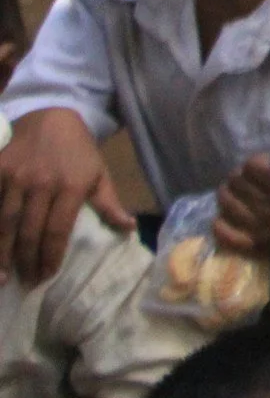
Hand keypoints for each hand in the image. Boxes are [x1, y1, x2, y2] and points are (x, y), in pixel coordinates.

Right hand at [0, 108, 129, 283]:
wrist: (51, 114)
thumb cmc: (78, 150)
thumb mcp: (99, 173)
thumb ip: (109, 204)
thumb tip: (128, 228)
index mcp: (70, 186)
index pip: (57, 231)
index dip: (49, 257)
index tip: (45, 277)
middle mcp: (41, 183)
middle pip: (29, 232)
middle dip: (25, 261)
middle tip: (24, 283)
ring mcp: (14, 176)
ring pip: (4, 222)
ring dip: (2, 252)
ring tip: (2, 277)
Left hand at [211, 148, 269, 257]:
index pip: (252, 168)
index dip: (252, 162)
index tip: (257, 164)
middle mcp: (269, 210)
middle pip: (237, 185)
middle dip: (235, 176)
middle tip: (240, 177)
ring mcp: (260, 229)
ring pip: (228, 207)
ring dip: (225, 195)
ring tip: (229, 192)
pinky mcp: (256, 245)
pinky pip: (228, 236)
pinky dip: (220, 226)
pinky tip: (220, 218)